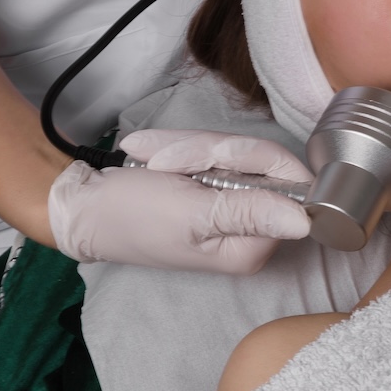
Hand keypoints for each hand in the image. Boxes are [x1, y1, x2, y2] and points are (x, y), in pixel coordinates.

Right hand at [48, 130, 312, 273]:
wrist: (83, 206)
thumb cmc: (131, 216)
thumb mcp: (192, 214)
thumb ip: (249, 213)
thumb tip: (308, 220)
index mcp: (252, 245)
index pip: (288, 182)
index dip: (248, 158)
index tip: (203, 161)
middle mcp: (251, 228)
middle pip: (262, 160)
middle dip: (211, 149)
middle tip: (167, 162)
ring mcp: (234, 203)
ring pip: (236, 148)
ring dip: (190, 146)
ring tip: (154, 160)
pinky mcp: (215, 184)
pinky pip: (216, 147)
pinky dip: (183, 146)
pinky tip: (153, 155)